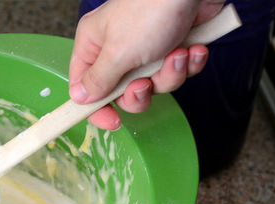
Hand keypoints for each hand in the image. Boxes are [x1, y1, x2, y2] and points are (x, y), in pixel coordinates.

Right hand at [69, 0, 224, 129]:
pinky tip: (193, 47)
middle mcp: (117, 49)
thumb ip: (98, 80)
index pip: (85, 89)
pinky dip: (189, 63)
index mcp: (94, 46)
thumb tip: (80, 99)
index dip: (97, 109)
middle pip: (123, 93)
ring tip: (177, 54)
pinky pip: (177, 71)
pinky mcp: (173, 45)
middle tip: (146, 82)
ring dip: (169, 75)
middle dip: (142, 92)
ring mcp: (146, 48)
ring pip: (154, 85)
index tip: (113, 122)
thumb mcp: (118, 53)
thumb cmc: (150, 8)